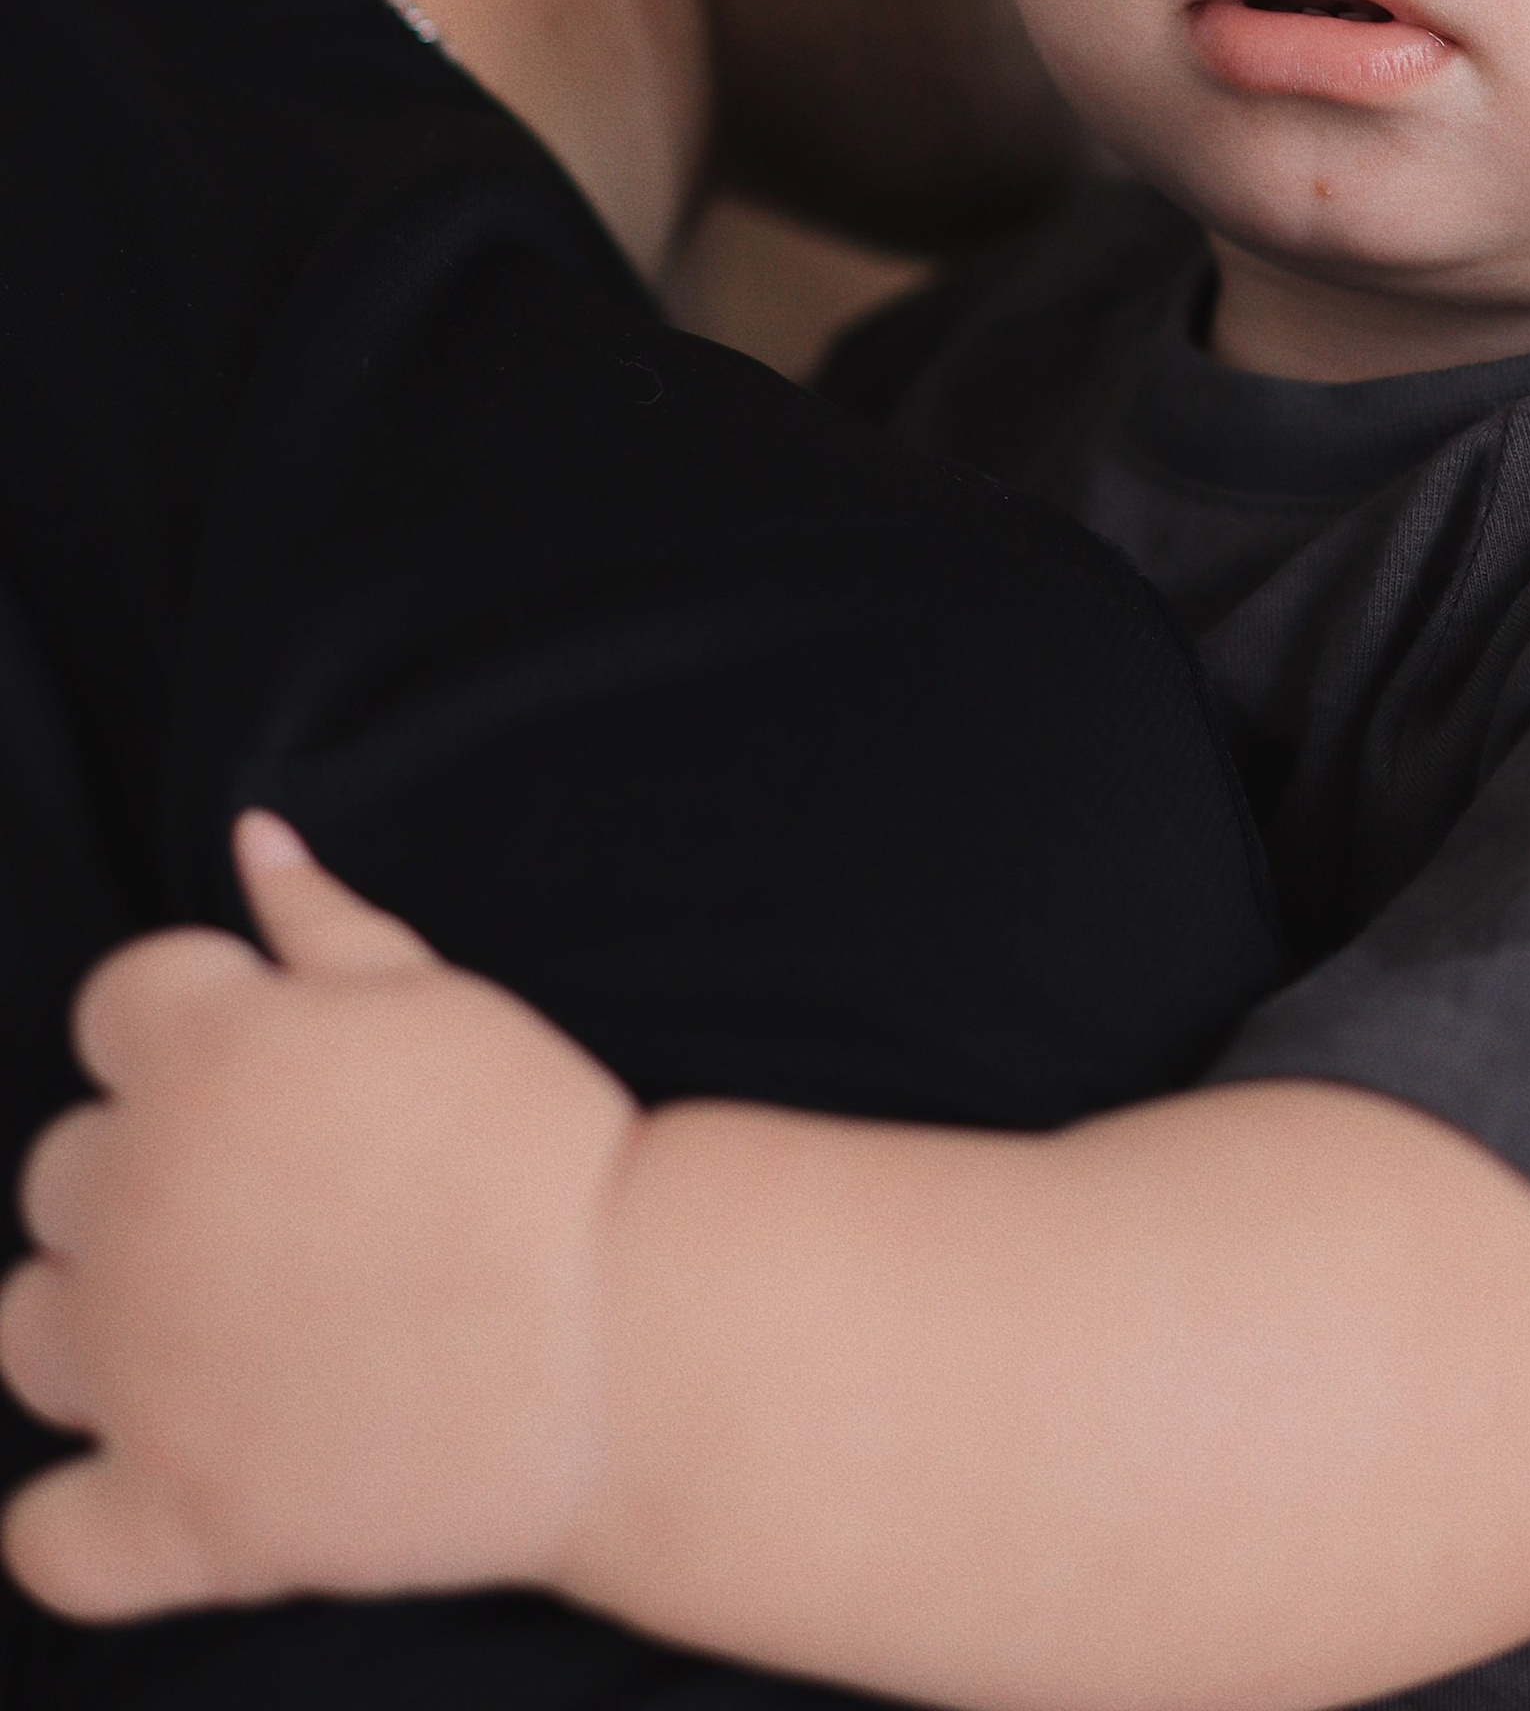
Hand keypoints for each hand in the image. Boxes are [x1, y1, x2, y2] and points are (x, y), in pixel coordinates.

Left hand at [0, 812, 639, 1621]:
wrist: (624, 1333)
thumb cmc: (541, 1146)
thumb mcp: (436, 997)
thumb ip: (321, 918)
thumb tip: (251, 838)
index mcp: (200, 1056)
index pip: (114, 1007)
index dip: (193, 1028)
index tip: (278, 1077)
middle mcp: (135, 1204)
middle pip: (60, 1170)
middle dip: (149, 1175)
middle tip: (282, 1205)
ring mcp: (136, 1369)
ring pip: (27, 1331)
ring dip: (95, 1321)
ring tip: (221, 1327)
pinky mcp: (169, 1511)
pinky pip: (47, 1537)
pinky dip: (85, 1518)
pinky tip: (163, 1479)